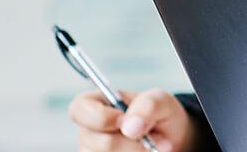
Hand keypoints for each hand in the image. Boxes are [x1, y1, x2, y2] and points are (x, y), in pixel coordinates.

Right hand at [68, 88, 195, 151]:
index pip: (79, 109)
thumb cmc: (158, 114)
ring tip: (151, 147)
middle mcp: (88, 131)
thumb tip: (129, 127)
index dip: (101, 117)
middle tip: (153, 140)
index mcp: (95, 104)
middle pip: (101, 142)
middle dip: (132, 143)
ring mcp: (91, 151)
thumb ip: (147, 106)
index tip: (125, 121)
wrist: (167, 138)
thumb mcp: (159, 101)